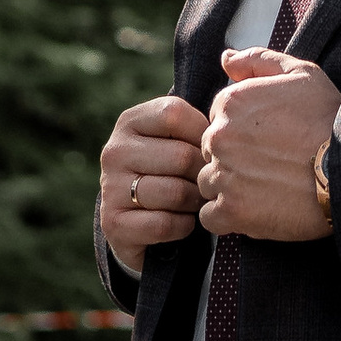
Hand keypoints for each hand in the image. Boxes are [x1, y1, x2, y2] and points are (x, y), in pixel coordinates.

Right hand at [98, 93, 207, 268]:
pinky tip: (181, 222)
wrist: (136, 223)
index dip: (202, 134)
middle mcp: (114, 151)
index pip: (175, 114)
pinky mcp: (113, 224)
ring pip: (176, 193)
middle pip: (182, 157)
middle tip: (208, 183)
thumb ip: (197, 125)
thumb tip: (230, 122)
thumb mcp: (176, 139)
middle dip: (203, 175)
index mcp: (130, 121)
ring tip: (195, 202)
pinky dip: (182, 226)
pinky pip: (165, 224)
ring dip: (195, 203)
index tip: (207, 150)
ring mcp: (110, 188)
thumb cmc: (169, 171)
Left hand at [198, 47, 339, 241]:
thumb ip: (258, 60)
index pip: (217, 120)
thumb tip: (226, 58)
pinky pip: (210, 218)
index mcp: (231, 103)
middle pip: (210, 151)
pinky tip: (254, 210)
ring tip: (264, 190)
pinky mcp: (232, 211)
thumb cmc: (329, 118)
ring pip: (208, 183)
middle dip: (233, 159)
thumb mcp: (301, 74)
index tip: (266, 142)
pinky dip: (227, 218)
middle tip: (268, 166)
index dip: (242, 132)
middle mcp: (219, 137)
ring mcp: (223, 175)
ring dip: (229, 188)